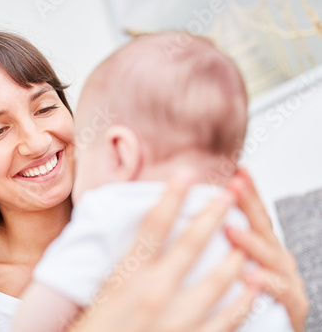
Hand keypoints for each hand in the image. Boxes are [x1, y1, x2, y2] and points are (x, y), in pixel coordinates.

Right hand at [69, 172, 257, 331]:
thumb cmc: (92, 331)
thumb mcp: (95, 296)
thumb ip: (114, 271)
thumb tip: (128, 246)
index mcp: (126, 279)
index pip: (152, 227)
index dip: (170, 198)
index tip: (184, 175)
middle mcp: (155, 294)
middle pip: (190, 246)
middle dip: (211, 217)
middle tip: (227, 196)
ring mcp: (177, 320)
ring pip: (216, 281)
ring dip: (234, 256)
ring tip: (246, 238)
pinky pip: (225, 321)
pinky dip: (241, 303)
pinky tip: (250, 289)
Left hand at [227, 168, 308, 331]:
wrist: (271, 331)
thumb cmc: (245, 296)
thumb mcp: (235, 264)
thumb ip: (221, 244)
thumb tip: (192, 219)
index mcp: (261, 246)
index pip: (253, 214)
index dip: (247, 192)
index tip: (237, 170)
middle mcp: (276, 258)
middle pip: (263, 227)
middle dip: (249, 204)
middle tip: (235, 184)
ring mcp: (286, 279)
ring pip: (272, 257)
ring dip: (251, 242)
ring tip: (232, 230)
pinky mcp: (292, 306)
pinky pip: (280, 293)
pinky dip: (266, 283)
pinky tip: (251, 276)